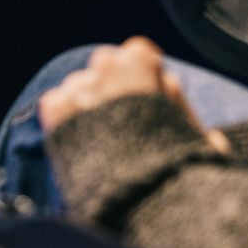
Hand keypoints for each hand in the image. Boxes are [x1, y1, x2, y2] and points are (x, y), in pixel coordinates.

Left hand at [36, 37, 230, 155]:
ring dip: (87, 102)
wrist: (138, 195)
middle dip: (112, 85)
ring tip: (101, 139)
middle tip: (122, 119)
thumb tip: (168, 83)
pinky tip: (80, 144)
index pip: (138, 52)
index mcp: (141, 63)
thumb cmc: (174, 165)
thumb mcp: (193, 130)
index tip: (146, 93)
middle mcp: (105, 66)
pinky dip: (64, 120)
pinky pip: (56, 104)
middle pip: (105, 66)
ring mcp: (77, 86)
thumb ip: (178, 100)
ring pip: (78, 85)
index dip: (144, 74)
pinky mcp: (54, 109)